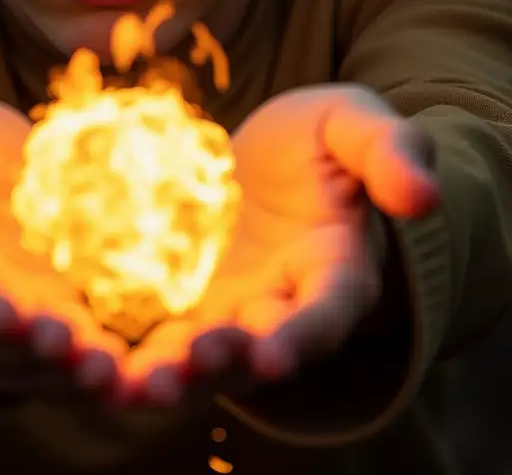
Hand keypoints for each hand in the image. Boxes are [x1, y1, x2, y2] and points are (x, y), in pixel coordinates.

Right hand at [0, 89, 126, 398]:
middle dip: (31, 352)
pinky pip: (94, 366)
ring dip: (76, 377)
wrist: (5, 195)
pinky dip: (123, 377)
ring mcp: (28, 334)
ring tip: (115, 374)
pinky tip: (160, 378)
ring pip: (45, 371)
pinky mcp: (76, 337)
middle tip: (71, 349)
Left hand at [120, 84, 438, 400]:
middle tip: (179, 371)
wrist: (269, 153)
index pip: (326, 313)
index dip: (302, 336)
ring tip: (130, 386)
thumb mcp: (355, 125)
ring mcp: (229, 311)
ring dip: (168, 376)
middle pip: (256, 352)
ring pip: (200, 358)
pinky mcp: (181, 302)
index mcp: (335, 271)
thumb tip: (423, 195)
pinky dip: (125, 353)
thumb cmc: (323, 139)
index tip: (273, 354)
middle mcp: (282, 307)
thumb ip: (389, 152)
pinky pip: (153, 334)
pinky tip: (88, 358)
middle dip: (221, 366)